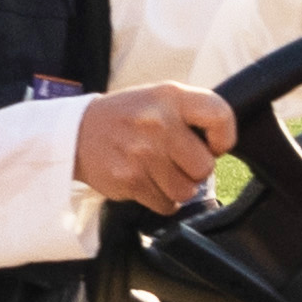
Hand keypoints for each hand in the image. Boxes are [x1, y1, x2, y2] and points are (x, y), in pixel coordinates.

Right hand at [71, 84, 237, 209]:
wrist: (76, 132)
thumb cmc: (126, 117)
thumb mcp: (158, 98)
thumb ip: (191, 114)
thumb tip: (220, 146)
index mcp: (170, 97)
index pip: (220, 116)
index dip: (224, 138)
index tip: (213, 145)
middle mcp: (158, 122)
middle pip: (205, 166)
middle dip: (194, 170)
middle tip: (176, 160)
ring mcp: (143, 153)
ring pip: (187, 191)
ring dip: (177, 187)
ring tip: (158, 171)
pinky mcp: (130, 179)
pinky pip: (166, 204)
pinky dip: (160, 199)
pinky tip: (146, 181)